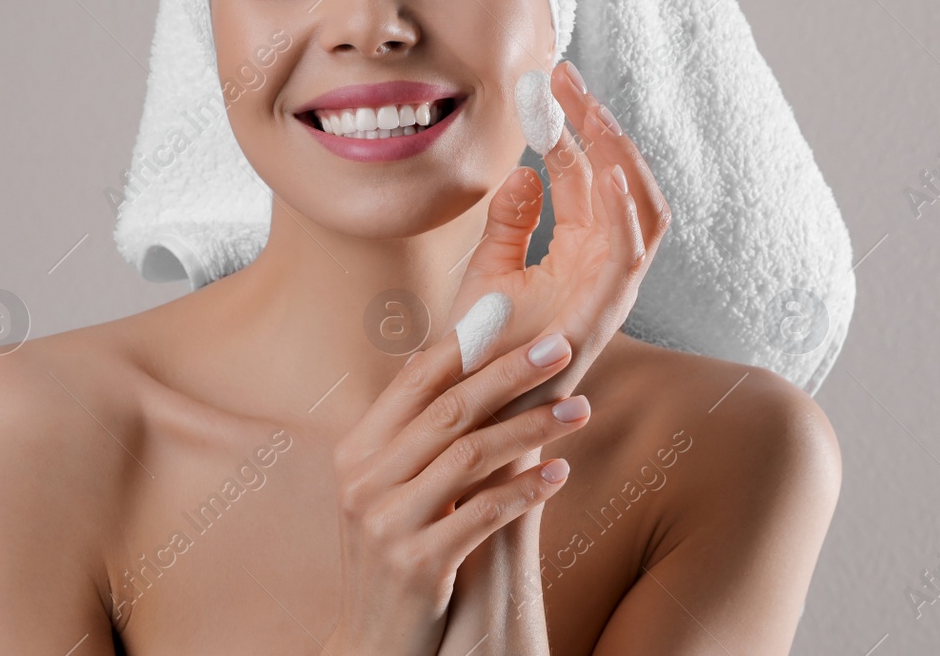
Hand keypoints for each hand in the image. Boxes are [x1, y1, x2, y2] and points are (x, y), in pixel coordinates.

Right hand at [318, 331, 591, 655]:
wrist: (375, 645)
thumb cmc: (397, 552)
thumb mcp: (392, 488)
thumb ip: (418, 433)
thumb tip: (459, 357)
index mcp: (358, 451)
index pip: (416, 379)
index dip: (469, 342)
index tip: (518, 315)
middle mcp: (364, 480)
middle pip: (451, 407)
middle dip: (514, 372)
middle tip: (564, 347)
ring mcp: (385, 523)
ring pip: (471, 455)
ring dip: (534, 427)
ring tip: (582, 409)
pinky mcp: (416, 564)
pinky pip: (483, 514)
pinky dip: (526, 489)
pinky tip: (562, 473)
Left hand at [442, 60, 671, 423]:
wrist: (474, 413)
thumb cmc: (482, 350)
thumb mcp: (489, 270)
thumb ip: (511, 221)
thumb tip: (524, 169)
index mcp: (583, 251)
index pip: (590, 174)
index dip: (574, 125)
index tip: (547, 80)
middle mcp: (607, 265)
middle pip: (626, 181)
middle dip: (603, 126)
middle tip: (565, 78)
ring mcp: (612, 289)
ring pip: (643, 210)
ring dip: (619, 157)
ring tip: (588, 110)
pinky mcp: (606, 312)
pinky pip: (629, 252)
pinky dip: (622, 209)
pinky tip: (602, 170)